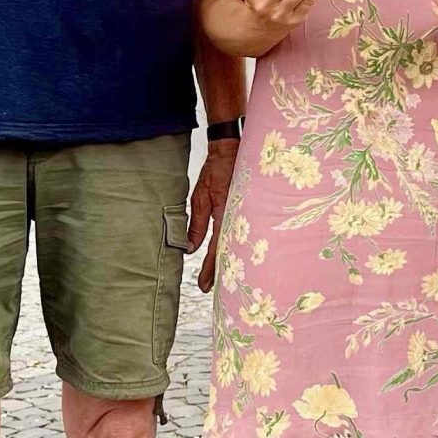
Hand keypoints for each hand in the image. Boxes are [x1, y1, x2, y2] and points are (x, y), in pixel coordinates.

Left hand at [190, 138, 235, 293]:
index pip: (216, 249)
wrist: (233, 149)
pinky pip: (240, 233)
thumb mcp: (201, 196)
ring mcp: (244, 214)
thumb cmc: (217, 170)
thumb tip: (190, 249)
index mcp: (225, 214)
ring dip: (229, 261)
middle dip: (220, 271)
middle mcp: (237, 217)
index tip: (204, 285)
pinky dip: (234, 247)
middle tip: (212, 288)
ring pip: (236, 245)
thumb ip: (197, 224)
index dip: (210, 269)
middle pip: (229, 252)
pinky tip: (231, 255)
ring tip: (221, 278)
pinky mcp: (247, 210)